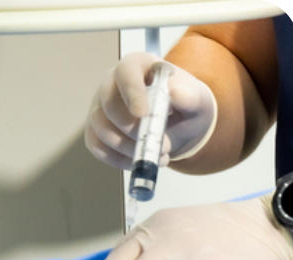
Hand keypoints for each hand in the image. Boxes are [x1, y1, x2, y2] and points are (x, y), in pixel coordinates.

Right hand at [84, 52, 216, 169]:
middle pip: (108, 104)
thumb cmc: (184, 106)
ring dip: (128, 148)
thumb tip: (175, 93)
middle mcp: (111, 84)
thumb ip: (189, 96)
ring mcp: (100, 108)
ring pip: (101, 129)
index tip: (143, 114)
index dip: (132, 92)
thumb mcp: (196, 100)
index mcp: (136, 66)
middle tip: (162, 144)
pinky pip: (97, 147)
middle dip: (132, 129)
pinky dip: (118, 159)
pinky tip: (139, 161)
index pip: (126, 72)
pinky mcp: (95, 131)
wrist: (177, 124)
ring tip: (157, 155)